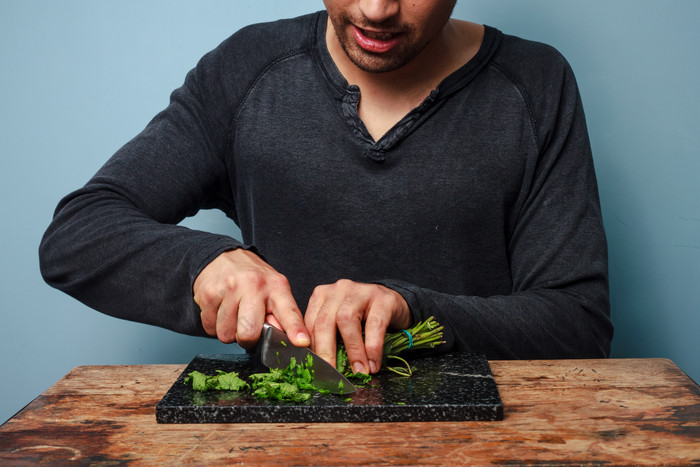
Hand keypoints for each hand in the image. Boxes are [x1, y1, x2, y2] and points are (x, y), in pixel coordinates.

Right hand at [193, 248, 308, 348]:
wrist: (222, 257)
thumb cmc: (252, 280)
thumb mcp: (273, 290)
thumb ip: (280, 315)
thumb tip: (285, 340)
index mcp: (276, 286)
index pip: (288, 312)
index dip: (295, 329)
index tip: (302, 342)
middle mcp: (254, 285)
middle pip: (249, 332)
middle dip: (247, 339)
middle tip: (247, 327)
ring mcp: (229, 288)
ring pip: (226, 334)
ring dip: (228, 331)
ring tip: (233, 313)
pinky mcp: (209, 294)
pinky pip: (210, 327)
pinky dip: (214, 325)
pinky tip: (220, 309)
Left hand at [304, 279, 410, 373]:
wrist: (393, 304)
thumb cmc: (362, 319)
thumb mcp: (340, 325)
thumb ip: (327, 338)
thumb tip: (318, 366)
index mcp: (322, 295)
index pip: (310, 322)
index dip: (309, 346)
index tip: (311, 365)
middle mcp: (339, 289)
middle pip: (325, 320)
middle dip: (326, 350)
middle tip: (331, 372)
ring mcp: (361, 291)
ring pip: (347, 319)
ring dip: (352, 350)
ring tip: (358, 370)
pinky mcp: (383, 299)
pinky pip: (375, 324)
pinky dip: (373, 347)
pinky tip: (373, 363)